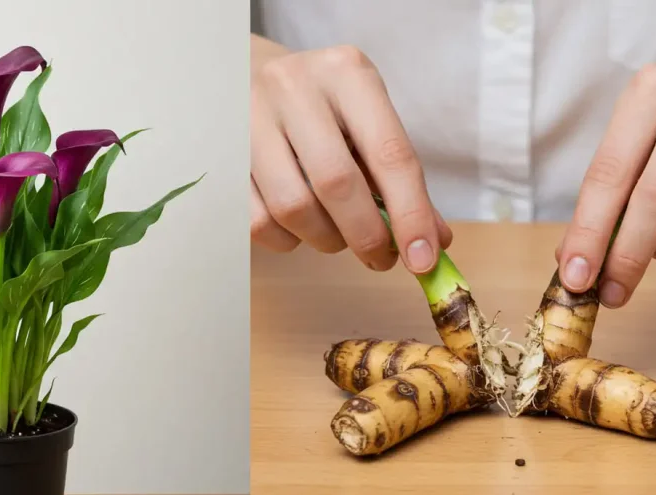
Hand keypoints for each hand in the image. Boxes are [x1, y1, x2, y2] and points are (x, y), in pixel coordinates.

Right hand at [250, 35, 451, 272]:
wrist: (246, 74)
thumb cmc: (322, 107)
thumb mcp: (367, 121)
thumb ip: (400, 180)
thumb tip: (433, 245)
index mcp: (347, 74)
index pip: (389, 153)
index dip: (410, 213)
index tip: (423, 259)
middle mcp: (295, 87)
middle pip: (336, 183)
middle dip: (366, 236)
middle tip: (380, 258)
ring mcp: (250, 119)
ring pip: (294, 208)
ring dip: (325, 240)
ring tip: (336, 234)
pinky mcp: (222, 154)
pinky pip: (258, 221)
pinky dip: (288, 240)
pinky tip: (298, 226)